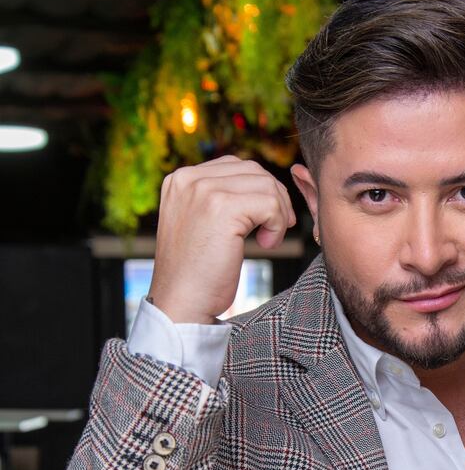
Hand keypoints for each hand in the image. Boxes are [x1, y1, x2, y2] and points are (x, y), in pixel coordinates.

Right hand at [147, 155, 296, 323]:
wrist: (182, 303)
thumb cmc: (197, 271)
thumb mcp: (202, 222)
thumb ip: (221, 197)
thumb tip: (265, 183)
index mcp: (181, 178)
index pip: (238, 166)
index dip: (261, 191)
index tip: (266, 218)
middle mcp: (188, 178)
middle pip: (255, 171)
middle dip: (275, 199)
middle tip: (275, 229)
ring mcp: (204, 191)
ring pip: (267, 186)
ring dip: (278, 214)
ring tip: (267, 240)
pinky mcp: (222, 208)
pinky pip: (270, 204)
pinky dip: (277, 226)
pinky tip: (266, 244)